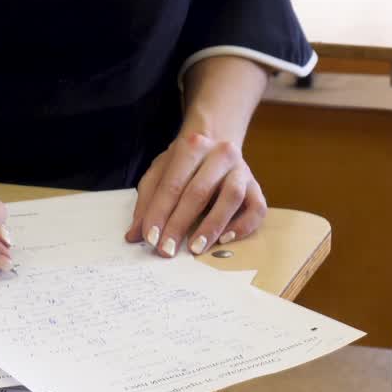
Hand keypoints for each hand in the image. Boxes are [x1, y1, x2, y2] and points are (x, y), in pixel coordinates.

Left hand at [125, 132, 267, 257]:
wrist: (217, 141)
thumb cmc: (185, 163)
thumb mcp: (160, 172)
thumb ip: (147, 202)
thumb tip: (134, 235)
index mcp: (193, 146)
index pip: (173, 184)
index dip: (159, 213)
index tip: (150, 239)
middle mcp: (221, 154)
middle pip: (199, 192)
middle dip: (180, 224)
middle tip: (167, 250)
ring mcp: (242, 170)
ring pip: (231, 197)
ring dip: (212, 225)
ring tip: (195, 248)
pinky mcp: (256, 187)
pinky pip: (257, 208)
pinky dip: (243, 226)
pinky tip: (225, 239)